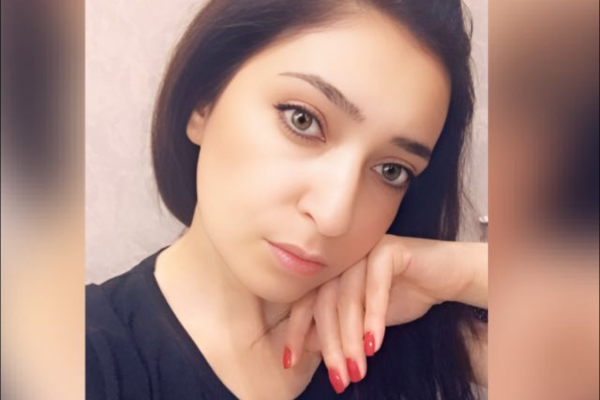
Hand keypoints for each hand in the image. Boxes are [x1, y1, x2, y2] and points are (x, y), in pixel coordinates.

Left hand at [282, 234, 486, 393]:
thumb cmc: (405, 296)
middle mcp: (342, 259)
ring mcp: (363, 251)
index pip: (305, 302)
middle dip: (330, 345)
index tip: (289, 363)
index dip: (296, 332)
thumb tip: (306, 347)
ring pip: (347, 297)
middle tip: (339, 378)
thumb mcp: (365, 321)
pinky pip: (375, 286)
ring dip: (351, 338)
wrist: (448, 276)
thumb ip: (336, 329)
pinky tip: (375, 344)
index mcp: (332, 272)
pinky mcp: (387, 249)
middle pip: (324, 303)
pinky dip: (374, 317)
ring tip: (358, 369)